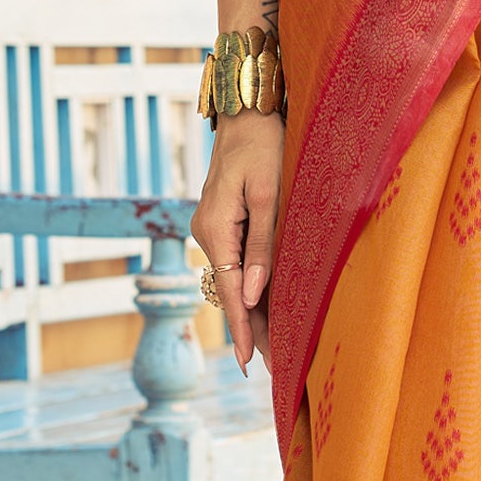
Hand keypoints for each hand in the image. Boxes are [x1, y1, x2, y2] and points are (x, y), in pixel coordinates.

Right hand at [195, 111, 285, 372]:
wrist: (248, 112)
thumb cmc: (265, 147)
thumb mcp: (268, 196)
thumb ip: (262, 246)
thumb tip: (255, 294)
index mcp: (215, 229)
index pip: (232, 291)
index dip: (243, 329)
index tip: (250, 364)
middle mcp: (206, 233)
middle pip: (231, 292)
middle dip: (251, 330)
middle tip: (274, 368)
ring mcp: (211, 229)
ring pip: (233, 280)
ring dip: (252, 312)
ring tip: (273, 349)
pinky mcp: (222, 223)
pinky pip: (235, 264)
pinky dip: (250, 288)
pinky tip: (263, 309)